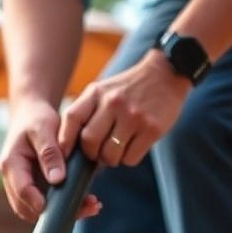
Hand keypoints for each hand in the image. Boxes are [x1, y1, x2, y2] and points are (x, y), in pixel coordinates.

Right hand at [0, 97, 102, 223]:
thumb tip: (57, 180)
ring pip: (37, 210)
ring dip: (62, 213)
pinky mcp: (35, 187)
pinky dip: (64, 206)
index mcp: (11, 164)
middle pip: (26, 208)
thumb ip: (50, 153)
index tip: (58, 208)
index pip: (22, 189)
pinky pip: (47, 204)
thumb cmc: (36, 119)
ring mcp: (24, 186)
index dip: (37, 201)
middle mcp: (13, 180)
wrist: (31, 115)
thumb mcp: (44, 129)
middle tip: (86, 209)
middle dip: (53, 214)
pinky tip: (87, 202)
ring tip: (92, 207)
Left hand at [60, 49, 191, 167]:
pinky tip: (133, 146)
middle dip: (91, 154)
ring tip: (117, 150)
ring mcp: (134, 116)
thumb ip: (85, 113)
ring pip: (110, 155)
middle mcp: (113, 103)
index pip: (72, 118)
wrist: (166, 73)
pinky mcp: (152, 129)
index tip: (65, 155)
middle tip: (98, 153)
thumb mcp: (102, 91)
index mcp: (96, 93)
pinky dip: (128, 159)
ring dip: (110, 159)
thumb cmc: (128, 89)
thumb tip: (69, 149)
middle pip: (89, 142)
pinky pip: (131, 158)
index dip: (64, 141)